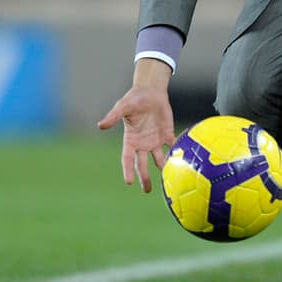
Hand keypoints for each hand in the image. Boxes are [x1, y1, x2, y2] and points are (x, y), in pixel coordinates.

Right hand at [97, 58, 175, 192]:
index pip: (127, 158)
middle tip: (147, 190)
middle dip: (144, 177)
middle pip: (142, 164)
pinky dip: (176, 153)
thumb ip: (113, 117)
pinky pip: (172, 145)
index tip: (129, 182)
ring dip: (163, 168)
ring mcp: (155, 140)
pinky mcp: (167, 134)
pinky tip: (181, 162)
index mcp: (130, 139)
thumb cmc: (134, 99)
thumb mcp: (122, 107)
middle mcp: (142, 143)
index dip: (128, 170)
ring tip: (168, 179)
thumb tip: (100, 125)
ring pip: (158, 159)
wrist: (150, 92)